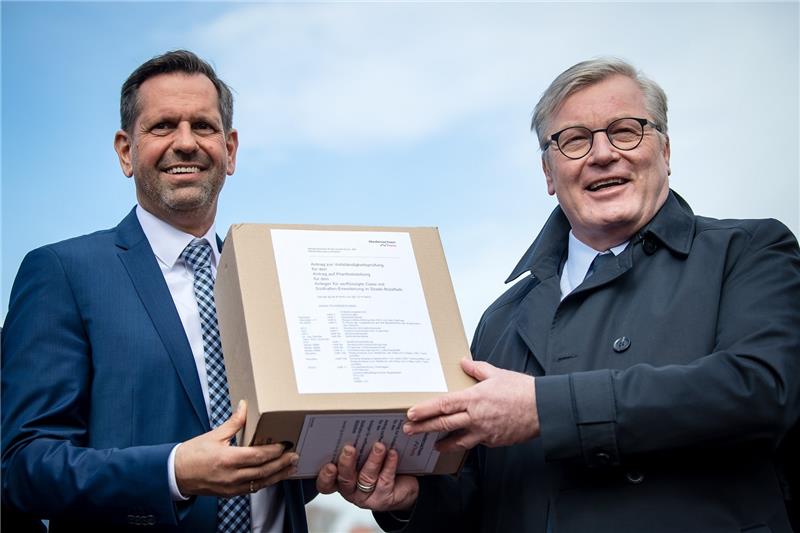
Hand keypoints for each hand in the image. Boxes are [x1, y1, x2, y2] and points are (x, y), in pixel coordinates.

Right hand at [175, 400, 298, 496]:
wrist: (176, 474)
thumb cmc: (192, 454)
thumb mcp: (214, 435)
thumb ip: (234, 422)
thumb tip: (245, 406)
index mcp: (228, 459)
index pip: (258, 456)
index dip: (274, 451)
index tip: (285, 444)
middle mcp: (232, 476)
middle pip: (264, 471)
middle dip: (282, 464)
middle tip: (295, 455)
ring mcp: (232, 487)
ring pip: (261, 483)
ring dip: (278, 475)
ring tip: (291, 467)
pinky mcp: (231, 493)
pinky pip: (253, 489)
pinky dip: (266, 482)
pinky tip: (274, 476)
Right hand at [316, 442, 418, 512]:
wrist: (403, 481)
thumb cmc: (381, 463)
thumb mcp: (367, 450)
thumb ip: (361, 441)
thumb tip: (360, 423)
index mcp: (340, 477)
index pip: (326, 482)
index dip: (325, 475)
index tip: (329, 464)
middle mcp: (350, 489)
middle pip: (344, 479)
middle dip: (346, 463)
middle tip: (350, 448)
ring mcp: (365, 496)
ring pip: (365, 479)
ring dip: (372, 461)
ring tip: (379, 446)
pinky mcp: (382, 499)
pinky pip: (384, 481)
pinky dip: (388, 465)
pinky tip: (392, 454)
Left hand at [404, 358, 538, 451]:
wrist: (543, 409)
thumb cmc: (522, 390)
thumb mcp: (497, 373)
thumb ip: (477, 369)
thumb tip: (463, 362)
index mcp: (474, 398)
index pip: (443, 405)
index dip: (425, 410)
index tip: (411, 414)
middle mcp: (475, 417)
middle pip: (443, 424)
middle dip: (424, 428)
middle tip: (409, 431)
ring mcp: (484, 432)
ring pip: (457, 440)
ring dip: (443, 443)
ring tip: (433, 444)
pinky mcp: (494, 442)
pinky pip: (476, 443)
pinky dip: (467, 442)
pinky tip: (462, 441)